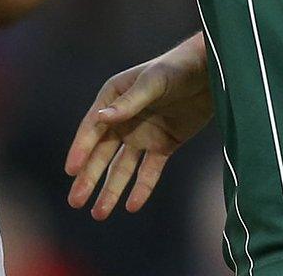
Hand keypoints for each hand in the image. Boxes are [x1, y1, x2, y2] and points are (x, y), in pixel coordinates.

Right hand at [66, 35, 213, 218]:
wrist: (210, 72)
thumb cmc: (177, 68)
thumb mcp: (153, 82)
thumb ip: (130, 102)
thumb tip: (100, 118)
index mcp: (113, 99)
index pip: (92, 129)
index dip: (81, 150)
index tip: (71, 171)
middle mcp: (124, 119)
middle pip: (102, 154)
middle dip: (89, 178)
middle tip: (75, 202)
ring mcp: (143, 134)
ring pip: (122, 168)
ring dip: (111, 190)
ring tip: (99, 213)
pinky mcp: (164, 144)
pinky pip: (149, 171)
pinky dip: (141, 188)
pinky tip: (132, 205)